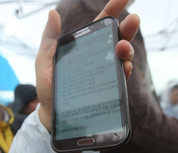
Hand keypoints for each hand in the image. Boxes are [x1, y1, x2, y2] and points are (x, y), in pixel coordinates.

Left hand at [35, 0, 139, 130]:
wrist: (53, 116)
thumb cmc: (47, 89)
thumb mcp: (44, 62)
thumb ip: (48, 40)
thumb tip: (53, 13)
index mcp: (84, 47)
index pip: (100, 25)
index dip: (113, 10)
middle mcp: (97, 58)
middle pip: (117, 38)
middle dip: (128, 28)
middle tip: (133, 20)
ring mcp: (104, 73)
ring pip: (122, 56)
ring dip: (127, 49)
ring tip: (123, 47)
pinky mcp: (108, 89)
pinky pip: (121, 77)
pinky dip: (125, 70)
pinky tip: (124, 66)